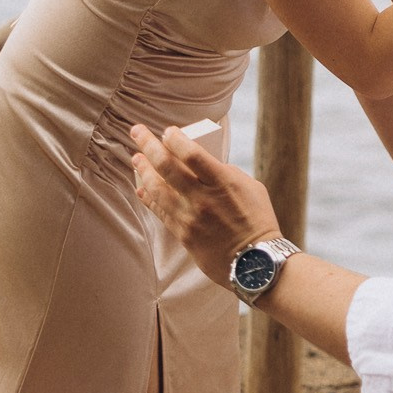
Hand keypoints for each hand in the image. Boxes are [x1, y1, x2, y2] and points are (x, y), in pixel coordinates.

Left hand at [129, 122, 278, 283]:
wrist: (255, 261)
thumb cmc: (257, 220)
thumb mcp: (250, 187)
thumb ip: (225, 173)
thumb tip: (202, 165)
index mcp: (223, 182)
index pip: (191, 154)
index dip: (175, 139)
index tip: (168, 131)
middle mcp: (203, 198)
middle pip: (167, 167)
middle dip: (148, 145)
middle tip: (137, 132)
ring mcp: (190, 217)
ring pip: (157, 189)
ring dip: (143, 170)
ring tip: (136, 158)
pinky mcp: (183, 235)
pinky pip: (160, 212)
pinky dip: (148, 198)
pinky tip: (141, 188)